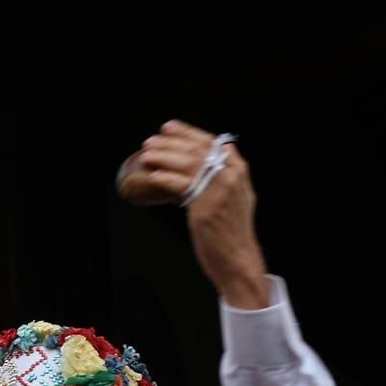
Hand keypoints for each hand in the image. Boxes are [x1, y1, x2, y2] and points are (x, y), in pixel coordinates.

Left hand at [123, 122, 269, 309]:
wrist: (238, 257)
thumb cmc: (230, 230)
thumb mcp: (235, 196)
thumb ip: (222, 178)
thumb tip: (199, 167)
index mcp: (239, 170)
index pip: (211, 142)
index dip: (187, 133)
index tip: (168, 128)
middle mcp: (232, 176)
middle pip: (196, 150)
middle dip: (170, 142)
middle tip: (150, 141)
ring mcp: (220, 190)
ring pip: (188, 164)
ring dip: (163, 156)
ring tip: (146, 154)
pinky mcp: (207, 207)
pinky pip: (183, 185)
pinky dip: (166, 178)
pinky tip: (153, 175)